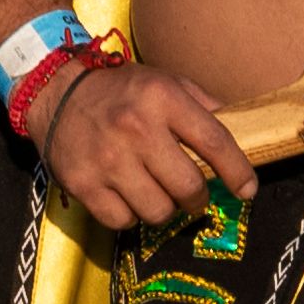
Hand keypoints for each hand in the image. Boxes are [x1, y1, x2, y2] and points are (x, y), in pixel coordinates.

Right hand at [40, 59, 261, 228]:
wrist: (56, 93)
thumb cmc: (121, 90)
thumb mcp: (166, 82)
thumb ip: (203, 106)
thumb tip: (243, 132)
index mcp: (162, 98)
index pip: (214, 142)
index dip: (237, 171)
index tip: (247, 189)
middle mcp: (136, 128)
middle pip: (188, 186)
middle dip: (198, 197)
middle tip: (193, 194)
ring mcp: (108, 160)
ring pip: (158, 211)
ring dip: (164, 208)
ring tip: (157, 192)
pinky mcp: (83, 184)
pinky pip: (123, 222)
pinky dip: (131, 216)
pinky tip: (128, 197)